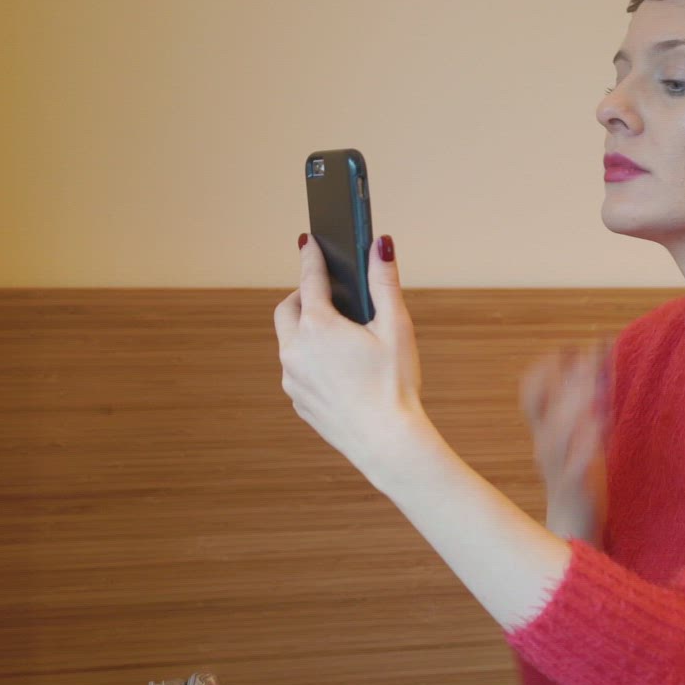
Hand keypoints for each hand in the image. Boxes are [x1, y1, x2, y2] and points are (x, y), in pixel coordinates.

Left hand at [274, 233, 430, 486]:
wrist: (387, 442)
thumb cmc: (395, 384)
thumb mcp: (396, 328)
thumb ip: (384, 282)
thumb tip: (379, 244)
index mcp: (318, 326)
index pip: (310, 280)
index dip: (312, 258)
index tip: (310, 242)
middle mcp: (295, 350)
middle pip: (287, 309)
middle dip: (302, 296)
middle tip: (325, 293)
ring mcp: (292, 378)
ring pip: (289, 342)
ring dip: (306, 330)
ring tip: (336, 333)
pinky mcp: (298, 400)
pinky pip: (297, 370)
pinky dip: (310, 359)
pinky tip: (338, 368)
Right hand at [519, 339, 612, 545]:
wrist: (572, 527)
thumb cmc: (577, 476)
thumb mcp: (581, 436)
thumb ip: (588, 403)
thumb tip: (600, 362)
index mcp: (544, 433)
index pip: (531, 393)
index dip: (545, 368)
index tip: (567, 346)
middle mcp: (545, 446)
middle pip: (545, 405)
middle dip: (565, 377)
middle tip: (588, 352)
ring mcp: (558, 467)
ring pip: (556, 431)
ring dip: (574, 404)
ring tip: (593, 383)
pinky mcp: (575, 487)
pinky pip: (576, 462)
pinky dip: (585, 442)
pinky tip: (601, 423)